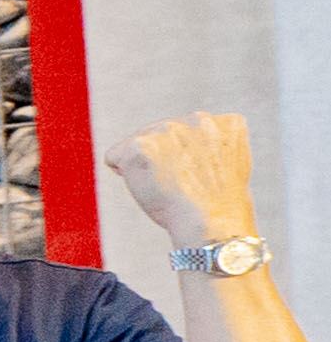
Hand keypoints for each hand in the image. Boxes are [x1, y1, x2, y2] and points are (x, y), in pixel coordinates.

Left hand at [112, 112, 262, 254]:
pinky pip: (114, 157)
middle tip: (182, 184)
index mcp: (225, 123)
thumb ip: (209, 147)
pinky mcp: (140, 146)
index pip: (189, 133)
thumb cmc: (217, 205)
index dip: (186, 158)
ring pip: (137, 144)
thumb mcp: (225, 166)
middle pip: (159, 134)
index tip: (198, 177)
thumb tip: (183, 145)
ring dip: (143, 164)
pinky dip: (123, 172)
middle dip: (162, 157)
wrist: (211, 222)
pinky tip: (147, 186)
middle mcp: (197, 119)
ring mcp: (168, 130)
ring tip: (169, 185)